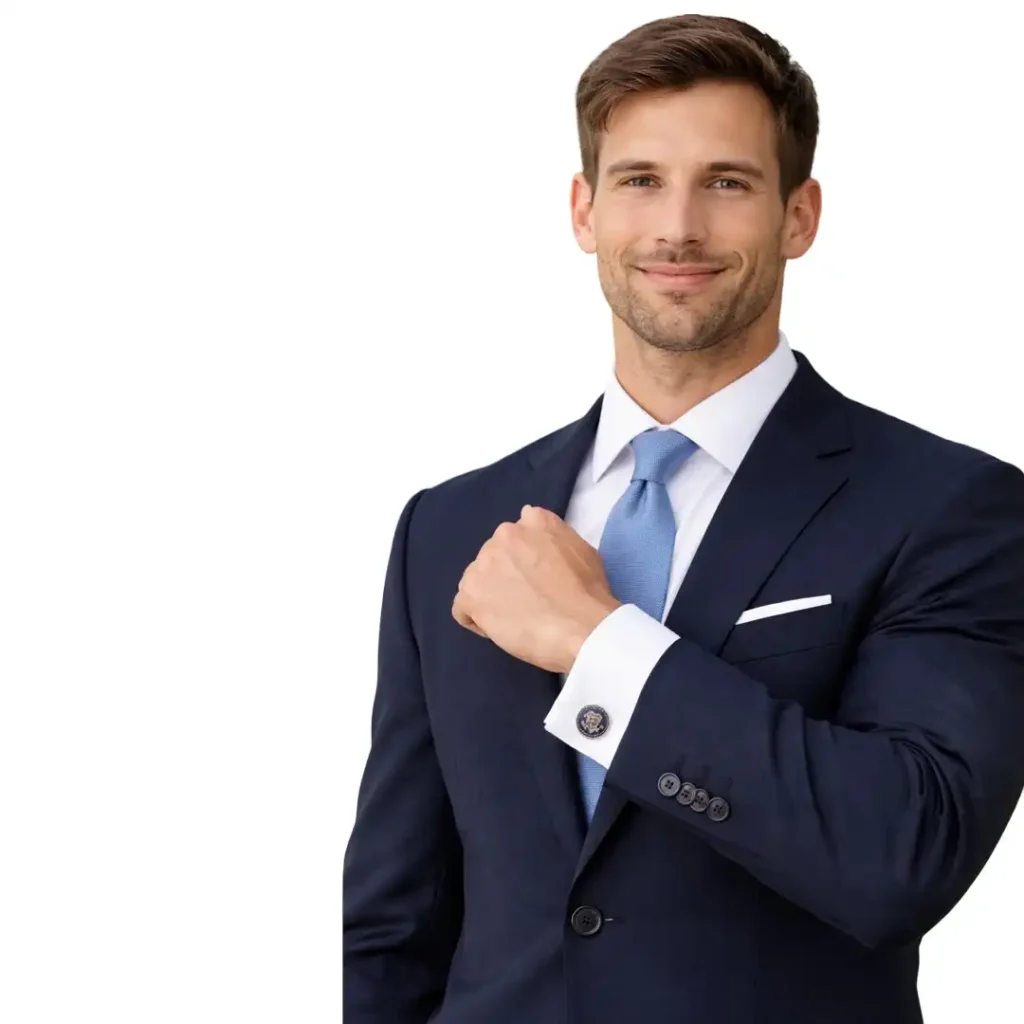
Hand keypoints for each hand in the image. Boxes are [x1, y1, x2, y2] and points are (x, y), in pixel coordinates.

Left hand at [451, 504, 621, 672]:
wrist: (581, 626)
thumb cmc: (588, 593)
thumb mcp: (582, 549)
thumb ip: (555, 537)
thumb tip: (539, 534)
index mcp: (533, 521)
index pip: (516, 537)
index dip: (524, 560)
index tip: (536, 579)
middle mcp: (504, 535)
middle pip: (495, 557)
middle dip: (506, 577)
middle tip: (528, 601)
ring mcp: (483, 564)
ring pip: (477, 580)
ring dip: (490, 596)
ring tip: (515, 617)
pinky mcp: (471, 594)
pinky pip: (462, 607)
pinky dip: (476, 619)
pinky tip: (499, 628)